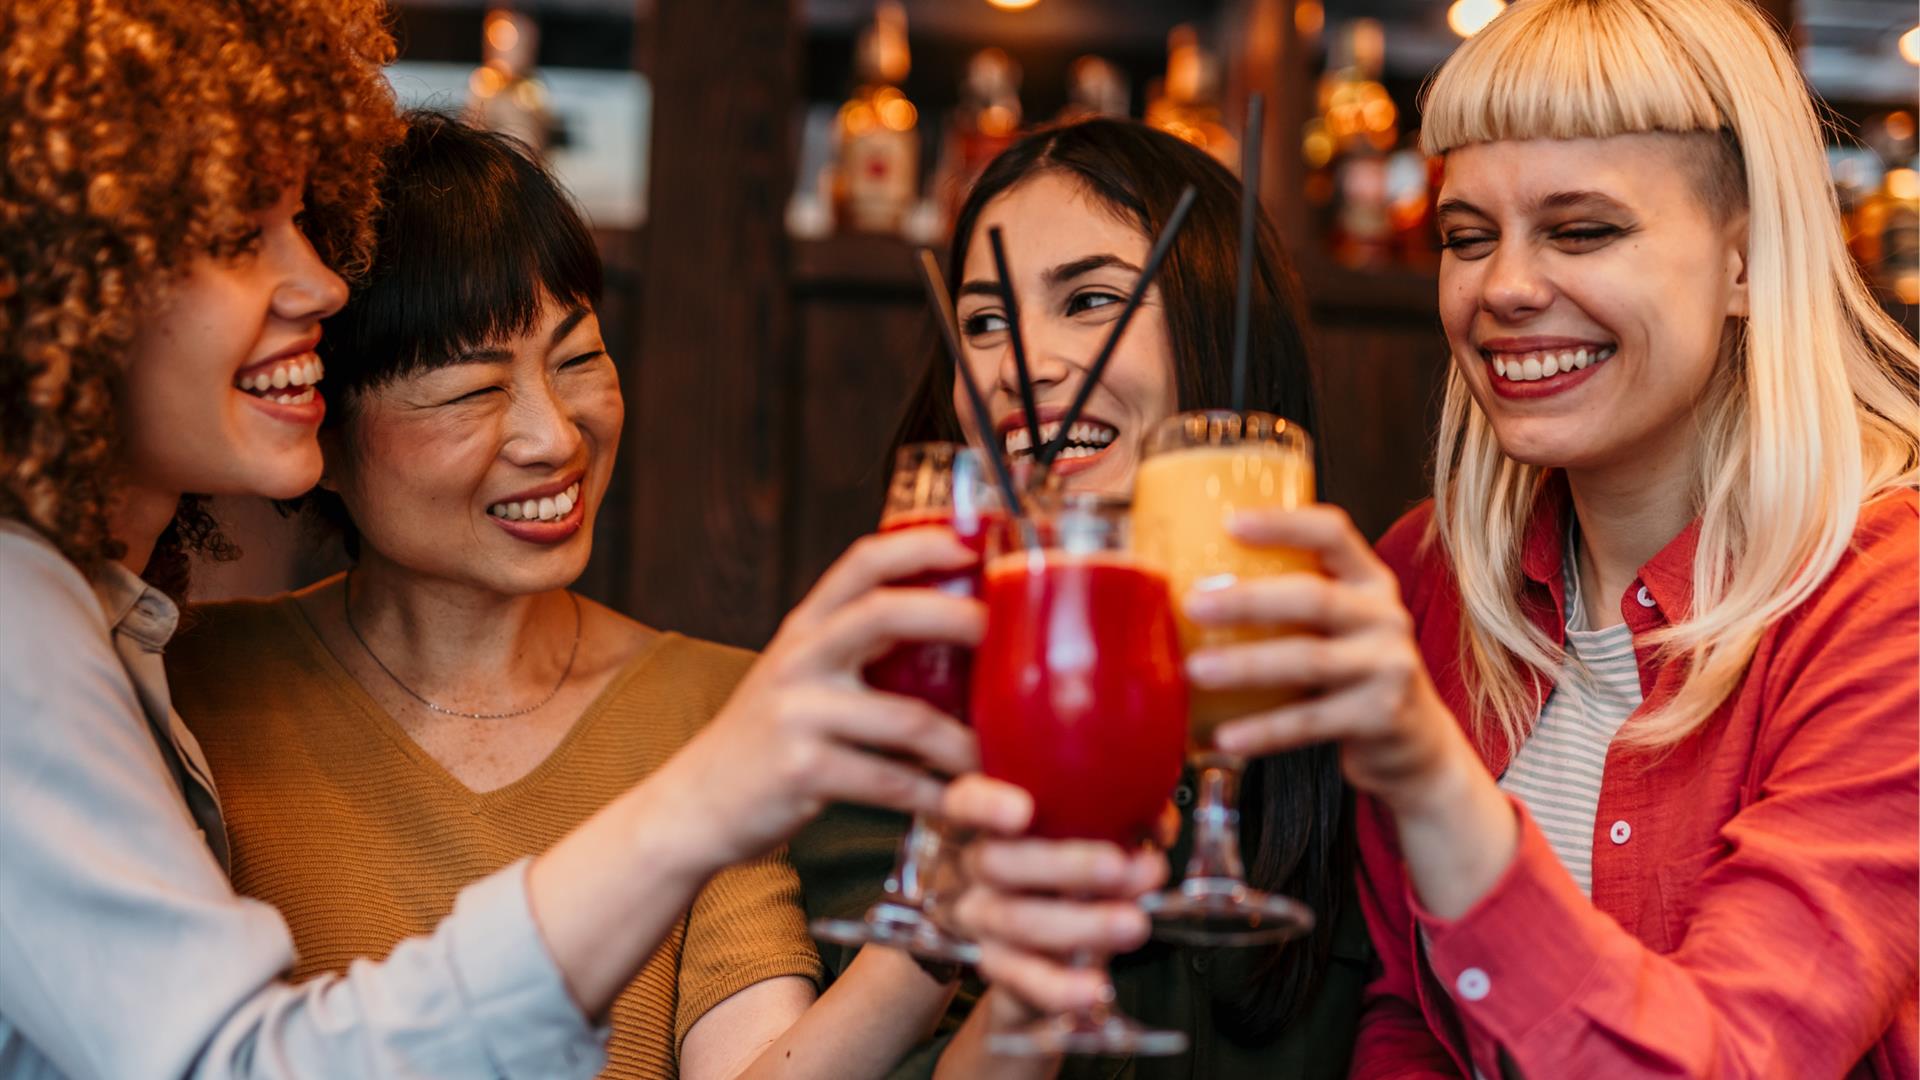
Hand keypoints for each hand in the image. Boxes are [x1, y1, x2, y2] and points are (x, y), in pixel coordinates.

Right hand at [662, 527, 984, 867]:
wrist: (695, 804)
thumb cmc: (770, 739)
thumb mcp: (801, 675)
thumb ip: (857, 649)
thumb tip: (955, 628)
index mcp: (804, 628)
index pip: (861, 563)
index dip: (918, 545)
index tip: (973, 545)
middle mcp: (799, 658)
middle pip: (883, 614)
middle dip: (955, 618)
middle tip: (1006, 638)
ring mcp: (797, 713)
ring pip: (907, 718)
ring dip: (964, 743)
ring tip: (997, 756)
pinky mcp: (801, 770)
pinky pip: (892, 782)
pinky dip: (937, 797)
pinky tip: (963, 804)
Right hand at [938, 775, 1165, 1016]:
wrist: (1046, 954)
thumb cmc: (1073, 877)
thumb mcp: (1096, 840)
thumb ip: (1124, 825)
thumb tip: (1158, 826)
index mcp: (999, 822)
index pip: (968, 801)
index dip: (984, 804)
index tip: (1022, 812)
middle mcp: (981, 867)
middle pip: (1000, 862)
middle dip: (1068, 865)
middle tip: (1121, 867)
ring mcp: (984, 919)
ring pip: (1019, 921)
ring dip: (1083, 923)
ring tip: (1132, 923)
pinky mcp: (998, 967)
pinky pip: (1025, 979)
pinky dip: (1062, 986)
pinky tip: (1094, 986)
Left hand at [1184, 505, 1471, 815]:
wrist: (1416, 744)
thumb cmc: (1352, 673)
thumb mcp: (1336, 627)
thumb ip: (1288, 606)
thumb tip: (1187, 594)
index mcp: (1369, 581)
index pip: (1332, 534)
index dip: (1284, 524)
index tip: (1231, 523)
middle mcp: (1386, 616)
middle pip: (1315, 597)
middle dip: (1249, 599)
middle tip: (1193, 604)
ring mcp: (1390, 666)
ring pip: (1310, 660)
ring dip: (1247, 664)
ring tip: (1196, 669)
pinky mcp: (1383, 716)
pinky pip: (1312, 722)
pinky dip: (1266, 730)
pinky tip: (1228, 736)